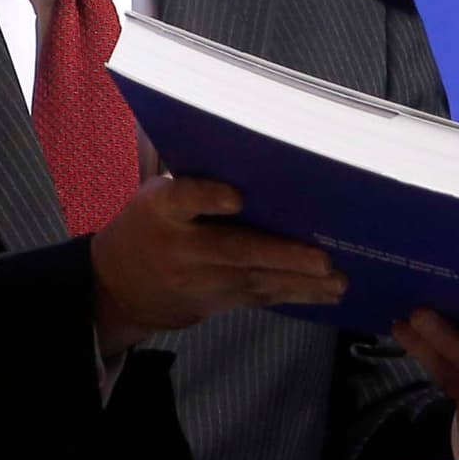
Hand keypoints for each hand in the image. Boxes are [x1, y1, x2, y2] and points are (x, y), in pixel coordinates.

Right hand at [88, 175, 344, 344]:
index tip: (237, 196)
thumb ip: (196, 182)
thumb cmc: (149, 226)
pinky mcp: (218, 301)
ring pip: (255, 280)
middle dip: (281, 255)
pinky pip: (261, 298)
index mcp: (161, 210)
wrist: (120, 287)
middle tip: (321, 258)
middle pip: (232, 250)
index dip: (208, 196)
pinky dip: (297, 294)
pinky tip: (327, 291)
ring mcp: (199, 281)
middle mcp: (180, 248)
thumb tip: (257, 158)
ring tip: (337, 279)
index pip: (181, 199)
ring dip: (300, 281)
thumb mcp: (156, 196)